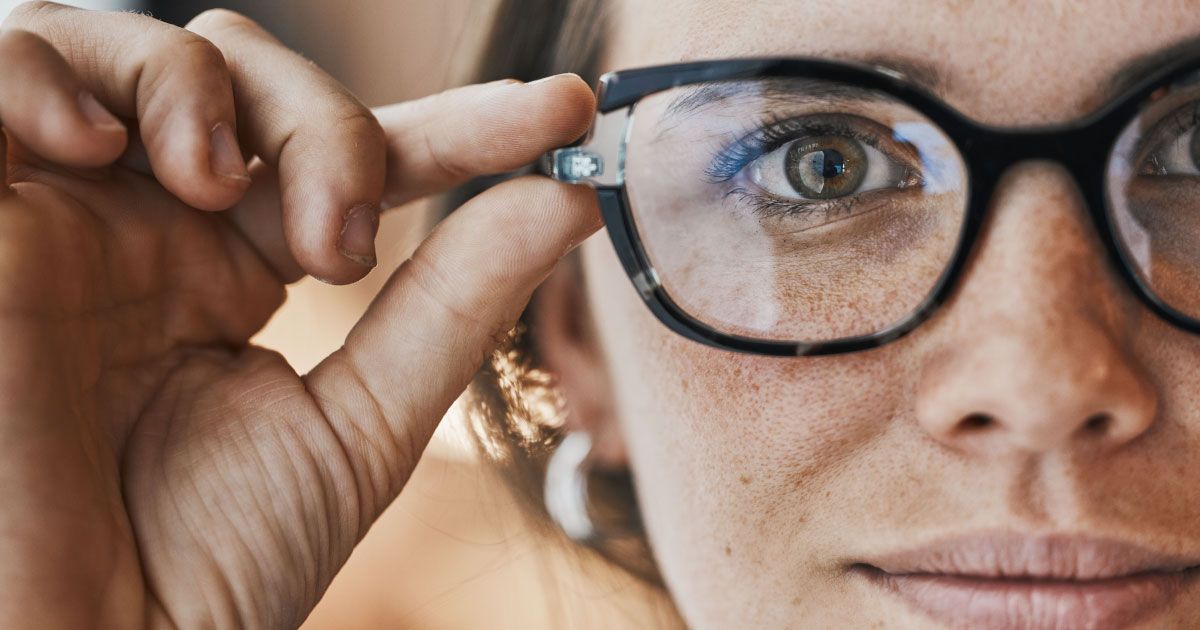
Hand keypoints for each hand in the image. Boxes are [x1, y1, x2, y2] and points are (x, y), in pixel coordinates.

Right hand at [0, 4, 597, 627]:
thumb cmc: (205, 567)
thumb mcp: (357, 425)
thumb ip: (453, 303)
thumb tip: (565, 201)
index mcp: (238, 266)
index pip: (363, 154)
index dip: (467, 123)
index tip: (566, 114)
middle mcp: (152, 223)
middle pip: (251, 75)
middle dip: (322, 121)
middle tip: (339, 242)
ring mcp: (61, 210)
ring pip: (134, 48)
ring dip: (198, 87)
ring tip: (214, 188)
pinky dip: (54, 73)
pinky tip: (97, 149)